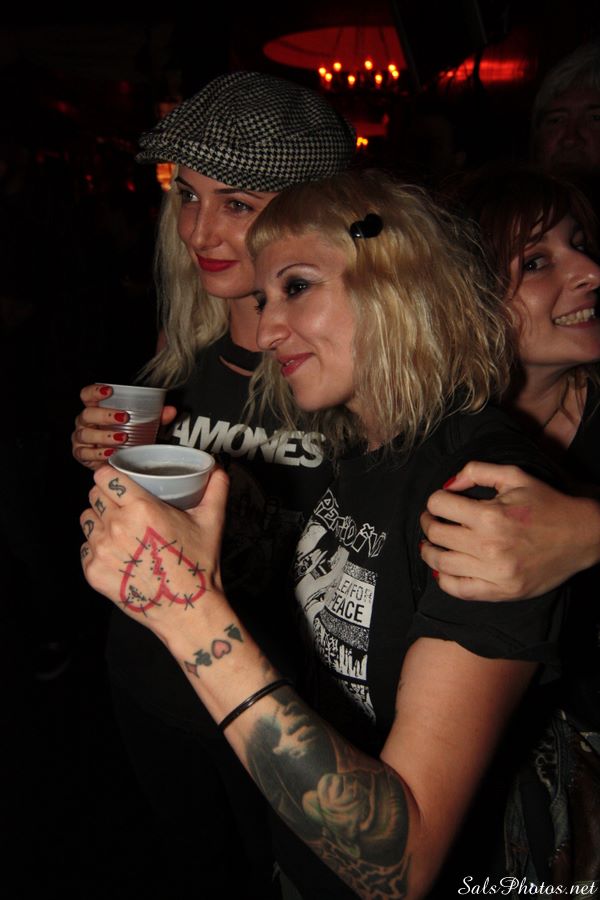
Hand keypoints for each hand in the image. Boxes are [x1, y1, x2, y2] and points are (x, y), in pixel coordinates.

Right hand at [71, 384, 176, 469]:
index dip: (95, 391)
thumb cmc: (124, 436)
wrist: (115, 459)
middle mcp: (85, 422)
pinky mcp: (81, 454)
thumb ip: (156, 417)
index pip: (87, 395)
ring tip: (121, 438)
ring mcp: (81, 438)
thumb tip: (170, 410)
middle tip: (124, 417)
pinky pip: (85, 452)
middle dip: (105, 415)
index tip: (109, 391)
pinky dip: (98, 453)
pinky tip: (109, 453)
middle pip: (87, 414)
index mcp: (95, 409)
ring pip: (85, 434)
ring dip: (104, 436)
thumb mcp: (141, 425)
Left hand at [80, 465, 229, 641]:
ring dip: (98, 521)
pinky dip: (96, 548)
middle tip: (122, 507)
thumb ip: (216, 489)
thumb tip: (218, 469)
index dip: (110, 476)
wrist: (185, 609)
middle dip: (105, 497)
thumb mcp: (211, 522)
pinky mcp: (93, 572)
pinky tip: (116, 554)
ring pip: (86, 520)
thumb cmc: (197, 566)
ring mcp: (101, 550)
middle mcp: (116, 526)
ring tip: (117, 530)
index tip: (117, 481)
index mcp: (141, 508)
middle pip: (94, 496)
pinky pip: (84, 548)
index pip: (105, 477)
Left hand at [419, 461, 599, 599]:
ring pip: (441, 564)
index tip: (439, 503)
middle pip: (436, 534)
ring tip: (430, 544)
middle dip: (428, 524)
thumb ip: (477, 471)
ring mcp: (494, 573)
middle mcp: (489, 546)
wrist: (582, 536)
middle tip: (431, 520)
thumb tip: (447, 484)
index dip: (435, 500)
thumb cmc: (546, 503)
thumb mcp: (514, 476)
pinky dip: (443, 580)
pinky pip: (459, 590)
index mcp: (490, 515)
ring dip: (428, 552)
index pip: (439, 505)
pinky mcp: (501, 591)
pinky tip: (442, 570)